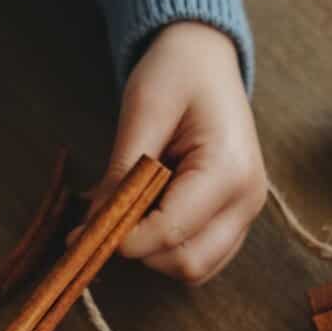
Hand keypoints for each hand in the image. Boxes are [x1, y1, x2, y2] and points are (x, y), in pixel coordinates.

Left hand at [84, 21, 266, 284]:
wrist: (208, 59)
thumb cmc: (177, 72)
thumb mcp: (143, 108)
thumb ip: (122, 171)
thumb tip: (93, 224)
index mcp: (230, 170)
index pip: (171, 232)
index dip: (123, 238)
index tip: (84, 231)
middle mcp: (247, 201)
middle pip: (186, 264)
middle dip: (141, 250)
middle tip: (109, 217)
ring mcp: (246, 215)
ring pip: (193, 270)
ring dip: (154, 253)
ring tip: (135, 209)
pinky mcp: (235, 223)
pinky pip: (199, 260)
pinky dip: (168, 251)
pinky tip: (150, 217)